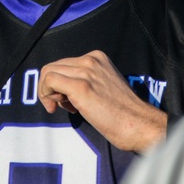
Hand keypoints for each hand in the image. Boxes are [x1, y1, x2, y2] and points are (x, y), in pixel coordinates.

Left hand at [38, 50, 166, 152]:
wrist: (137, 125)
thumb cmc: (121, 114)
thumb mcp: (102, 87)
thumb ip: (83, 81)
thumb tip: (59, 89)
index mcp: (97, 58)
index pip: (63, 64)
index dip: (57, 83)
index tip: (63, 100)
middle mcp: (91, 60)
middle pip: (52, 66)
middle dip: (49, 87)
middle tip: (57, 105)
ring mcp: (86, 71)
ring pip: (48, 72)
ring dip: (46, 92)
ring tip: (59, 107)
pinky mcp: (80, 86)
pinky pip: (49, 81)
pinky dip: (45, 93)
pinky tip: (55, 107)